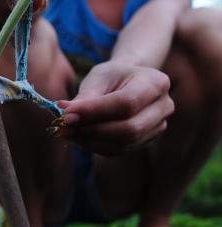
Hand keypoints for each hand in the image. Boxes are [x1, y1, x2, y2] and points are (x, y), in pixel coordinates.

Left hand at [57, 61, 173, 155]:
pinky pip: (118, 150)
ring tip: (67, 132)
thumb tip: (65, 113)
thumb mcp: (99, 77)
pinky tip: (79, 137)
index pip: (126, 103)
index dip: (95, 112)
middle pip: (128, 129)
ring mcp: (158, 127)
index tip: (66, 114)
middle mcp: (163, 106)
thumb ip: (86, 97)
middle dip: (91, 130)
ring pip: (122, 143)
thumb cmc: (113, 76)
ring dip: (90, 141)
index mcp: (156, 83)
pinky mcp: (146, 141)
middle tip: (63, 127)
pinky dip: (95, 146)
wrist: (129, 82)